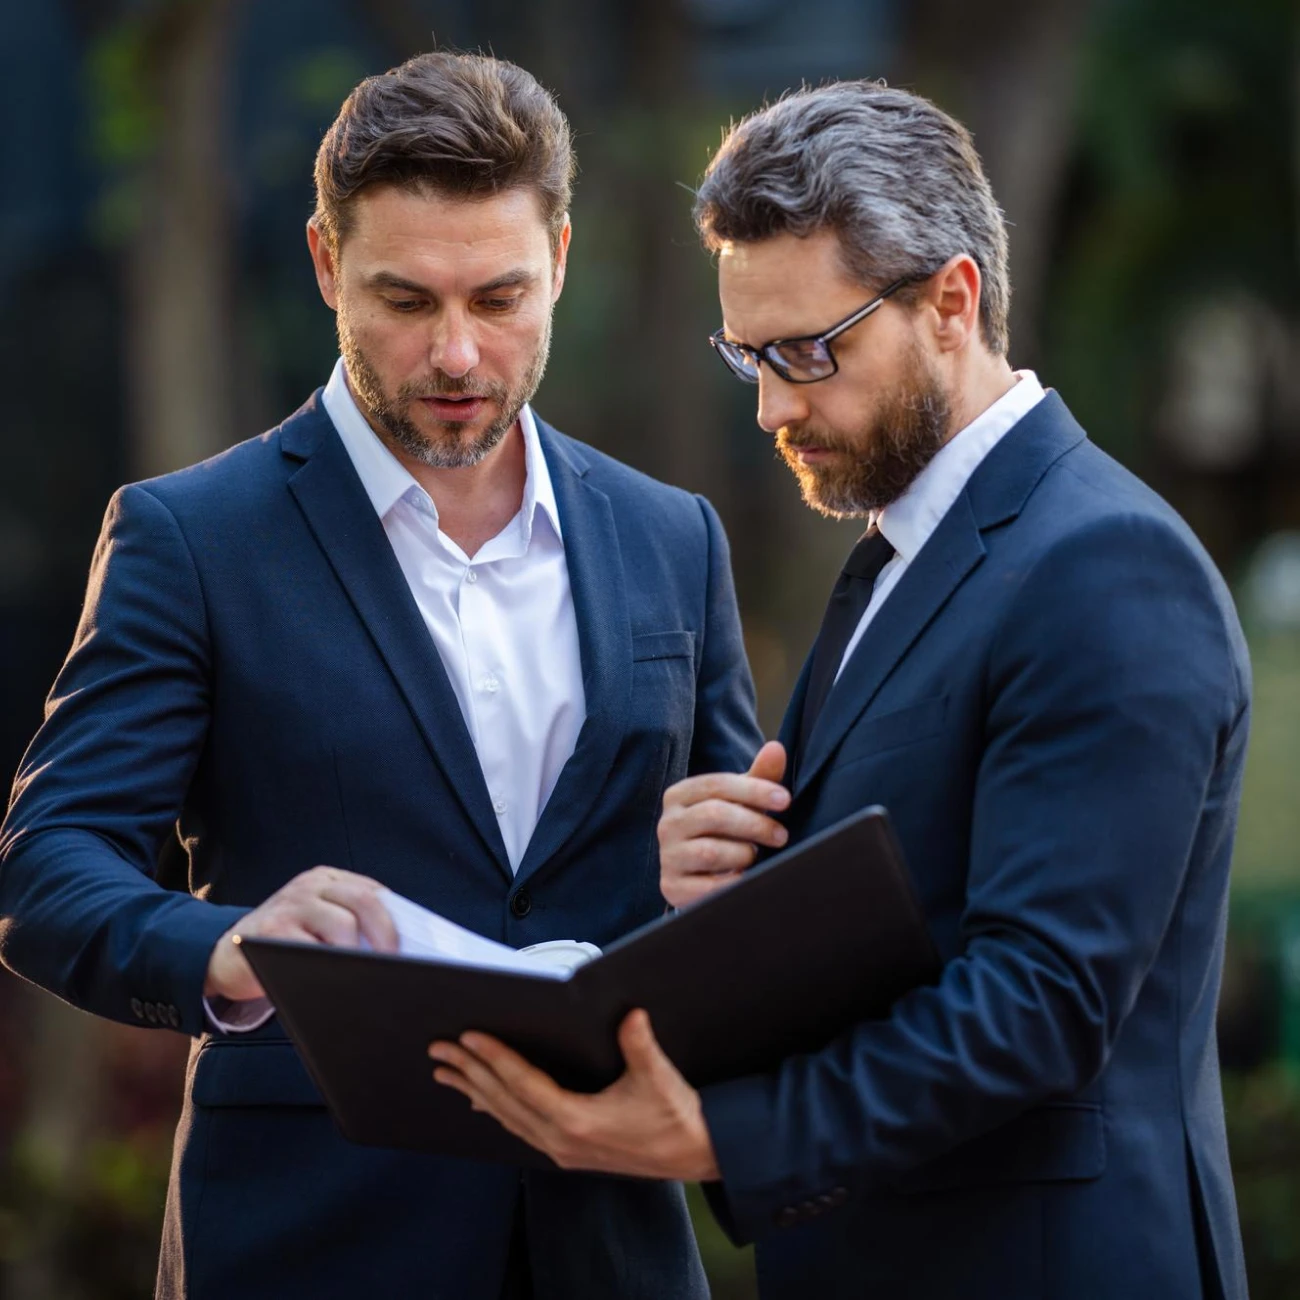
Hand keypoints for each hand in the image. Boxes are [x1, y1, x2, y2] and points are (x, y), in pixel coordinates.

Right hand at [204, 866, 398, 1001]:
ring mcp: (290, 905)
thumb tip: (400, 951)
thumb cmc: (285, 943)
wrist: (225, 954)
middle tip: (396, 965)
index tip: (414, 948)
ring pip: (343, 925)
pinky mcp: (271, 931)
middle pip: (365, 902)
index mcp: (328, 880)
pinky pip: (311, 949)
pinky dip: (329, 968)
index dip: (397, 920)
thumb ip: (350, 923)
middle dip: (387, 936)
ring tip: (370, 977)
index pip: (374, 892)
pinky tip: (337, 982)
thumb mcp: (318, 920)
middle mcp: (311, 886)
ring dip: (361, 955)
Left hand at [429, 1010, 719, 1180]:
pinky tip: (484, 1100)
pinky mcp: (569, 1151)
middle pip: (504, 1101)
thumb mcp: (658, 1078)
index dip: (494, 1058)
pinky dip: (498, 1108)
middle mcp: (562, 1139)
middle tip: (439, 1050)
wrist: (697, 1155)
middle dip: (469, 1073)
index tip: (468, 1038)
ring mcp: (563, 1149)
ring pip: (507, 1116)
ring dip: (475, 1091)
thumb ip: (639, 1044)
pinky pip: (521, 1128)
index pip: (524, 1083)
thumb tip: (629, 1014)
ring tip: (447, 1073)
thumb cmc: (677, 1117)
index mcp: (578, 1121)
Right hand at [657, 740, 789, 908]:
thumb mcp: (740, 802)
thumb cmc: (724, 830)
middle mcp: (667, 824)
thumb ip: (759, 777)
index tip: (785, 800)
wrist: (699, 874)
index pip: (717, 784)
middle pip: (714, 815)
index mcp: (679, 795)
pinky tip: (744, 878)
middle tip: (781, 835)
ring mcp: (668, 856)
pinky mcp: (672, 887)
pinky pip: (707, 887)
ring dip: (743, 854)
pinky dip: (732, 882)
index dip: (754, 790)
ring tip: (756, 856)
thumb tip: (777, 748)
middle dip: (755, 824)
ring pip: (710, 852)